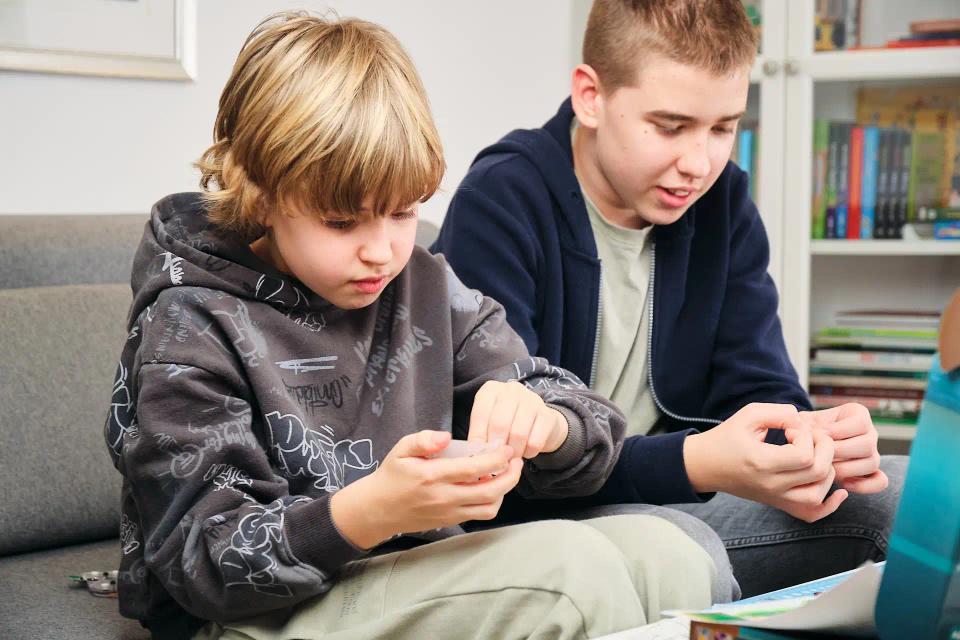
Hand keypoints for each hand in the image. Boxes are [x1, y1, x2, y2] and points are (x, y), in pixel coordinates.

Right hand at [331, 430, 522, 548]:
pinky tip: (492, 487)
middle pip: (489, 491)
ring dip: (505, 491)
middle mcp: (444, 497)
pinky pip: (480, 515)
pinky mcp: (451, 521)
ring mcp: (449, 512)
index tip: (506, 449)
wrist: (378, 510)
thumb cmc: (391, 475)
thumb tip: (447, 437)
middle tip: (516, 462)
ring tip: (508, 474)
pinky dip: (493, 502)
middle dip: (510, 476)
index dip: (495, 459)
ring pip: (489, 507)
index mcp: (433, 476)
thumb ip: (424, 439)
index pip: (473, 469)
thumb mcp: (401, 449)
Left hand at [467, 380, 568, 458]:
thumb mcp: (489, 424)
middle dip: (496, 448)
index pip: (480, 415)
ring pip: (518, 434)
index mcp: (490, 390)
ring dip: (513, 453)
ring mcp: (532, 400)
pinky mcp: (547, 415)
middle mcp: (511, 389)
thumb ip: (480, 435)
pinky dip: (528, 453)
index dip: (478, 439)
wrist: (538, 422)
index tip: (479, 456)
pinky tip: (526, 452)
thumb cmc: (507, 423)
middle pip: (499, 424)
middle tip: (496, 461)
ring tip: (510, 459)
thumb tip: (475, 456)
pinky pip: (535, 441)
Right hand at [683, 403, 848, 522]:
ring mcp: (775, 498)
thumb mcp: (747, 415)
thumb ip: (778, 412)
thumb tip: (802, 420)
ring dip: (826, 470)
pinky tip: (838, 491)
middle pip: (818, 473)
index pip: (804, 455)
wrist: (704, 466)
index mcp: (761, 462)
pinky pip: (811, 514)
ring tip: (812, 455)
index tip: (791, 428)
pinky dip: (830, 506)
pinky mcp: (778, 503)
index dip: (806, 436)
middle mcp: (770, 485)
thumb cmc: (725, 438)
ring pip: (818, 494)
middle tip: (808, 436)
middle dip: (823, 448)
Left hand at [798, 403, 887, 493]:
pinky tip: (842, 483)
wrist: (807, 444)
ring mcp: (873, 453)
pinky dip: (864, 485)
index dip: (836, 431)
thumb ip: (804, 425)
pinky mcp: (871, 472)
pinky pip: (880, 481)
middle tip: (819, 455)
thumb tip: (805, 434)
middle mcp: (870, 433)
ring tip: (825, 468)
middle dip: (839, 452)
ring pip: (872, 463)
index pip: (861, 423)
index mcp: (858, 415)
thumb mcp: (804, 422)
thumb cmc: (806, 430)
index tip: (817, 435)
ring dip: (846, 468)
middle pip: (868, 444)